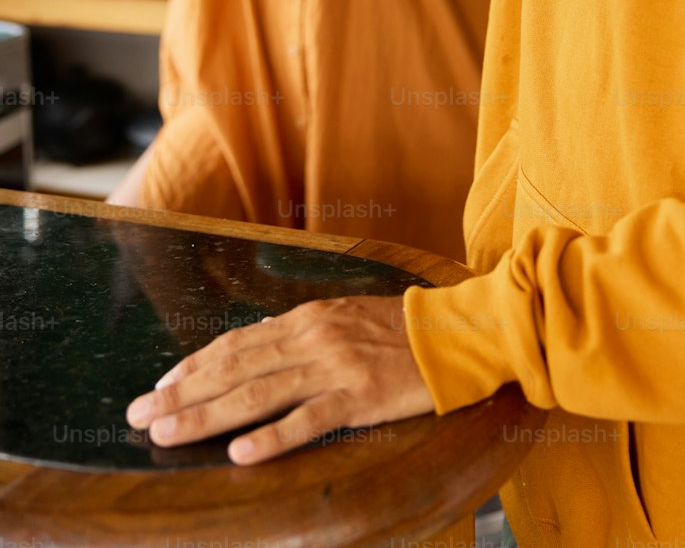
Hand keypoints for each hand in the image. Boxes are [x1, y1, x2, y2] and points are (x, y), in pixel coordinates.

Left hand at [125, 294, 433, 464]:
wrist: (457, 333)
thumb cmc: (401, 330)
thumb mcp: (344, 319)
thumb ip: (301, 334)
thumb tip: (255, 344)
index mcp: (308, 319)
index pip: (237, 343)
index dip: (194, 365)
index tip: (159, 385)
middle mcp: (313, 338)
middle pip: (235, 368)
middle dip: (182, 393)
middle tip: (140, 415)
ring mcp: (334, 367)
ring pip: (258, 393)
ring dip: (208, 415)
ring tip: (168, 434)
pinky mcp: (360, 397)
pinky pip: (308, 420)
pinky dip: (272, 437)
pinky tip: (240, 453)